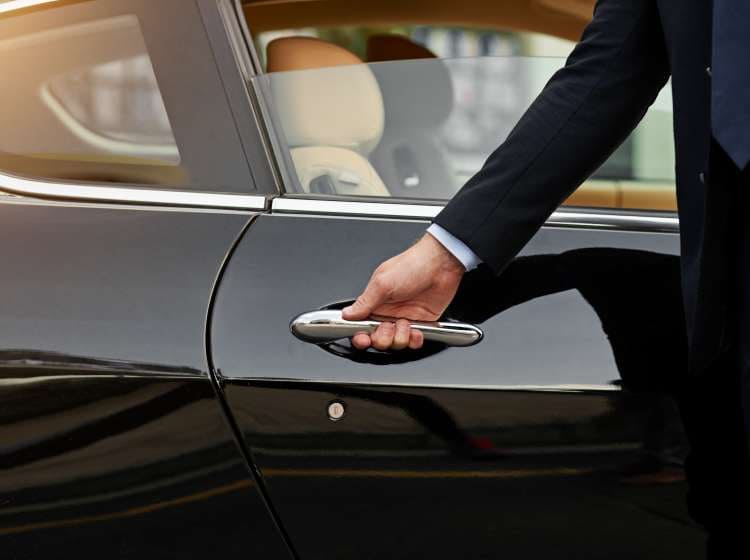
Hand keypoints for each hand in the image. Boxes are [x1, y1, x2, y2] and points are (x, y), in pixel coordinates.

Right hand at [342, 233, 464, 350]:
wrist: (442, 264)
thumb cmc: (412, 265)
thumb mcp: (383, 283)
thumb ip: (364, 302)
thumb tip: (346, 314)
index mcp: (375, 302)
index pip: (361, 326)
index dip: (361, 336)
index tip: (364, 339)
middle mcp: (389, 313)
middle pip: (378, 339)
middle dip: (382, 338)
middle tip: (388, 326)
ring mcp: (405, 318)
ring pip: (396, 343)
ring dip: (400, 337)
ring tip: (405, 323)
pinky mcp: (422, 323)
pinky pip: (414, 341)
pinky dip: (415, 340)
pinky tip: (416, 330)